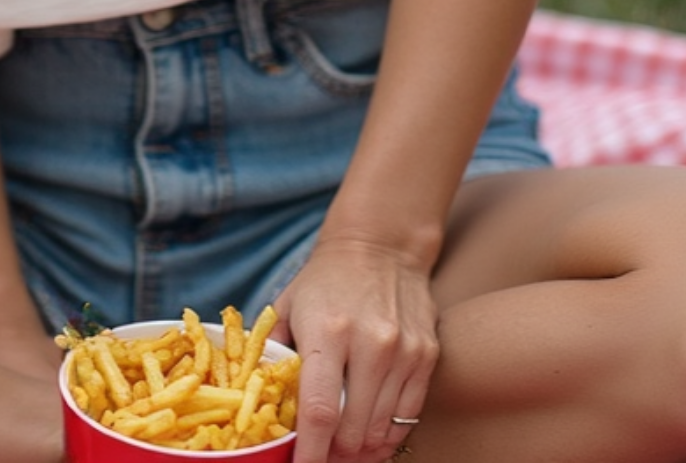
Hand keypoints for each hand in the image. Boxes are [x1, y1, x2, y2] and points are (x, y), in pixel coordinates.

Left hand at [274, 236, 438, 462]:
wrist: (380, 244)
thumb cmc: (326, 279)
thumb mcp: (290, 306)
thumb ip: (275, 353)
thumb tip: (259, 400)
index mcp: (328, 331)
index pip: (319, 411)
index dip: (310, 453)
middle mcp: (371, 343)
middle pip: (353, 430)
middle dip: (335, 455)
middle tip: (321, 457)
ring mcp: (404, 352)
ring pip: (381, 430)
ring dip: (360, 451)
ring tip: (344, 453)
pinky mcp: (426, 356)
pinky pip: (407, 417)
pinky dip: (387, 436)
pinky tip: (371, 438)